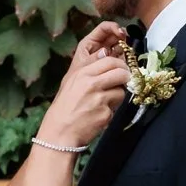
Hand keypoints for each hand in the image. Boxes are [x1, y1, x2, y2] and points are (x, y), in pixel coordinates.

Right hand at [37, 25, 131, 148]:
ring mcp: (99, 99)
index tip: (121, 69)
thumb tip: (105, 53)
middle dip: (125, 77)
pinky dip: (110, 111)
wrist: (60, 132)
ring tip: (104, 102)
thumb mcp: (70, 82)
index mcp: (82, 74)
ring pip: (121, 91)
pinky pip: (115, 108)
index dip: (119, 64)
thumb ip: (88, 68)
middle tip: (123, 81)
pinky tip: (99, 114)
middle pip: (121, 73)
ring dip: (117, 96)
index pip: (110, 61)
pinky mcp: (105, 114)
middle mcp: (92, 84)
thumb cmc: (64, 107)